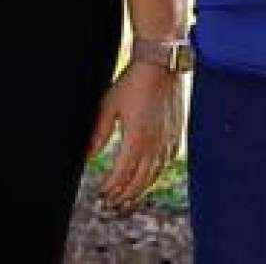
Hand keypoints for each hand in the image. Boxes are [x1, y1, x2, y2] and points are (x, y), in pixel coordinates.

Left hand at [90, 53, 183, 203]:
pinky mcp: (177, 133)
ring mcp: (168, 139)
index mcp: (137, 138)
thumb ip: (99, 133)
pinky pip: (168, 161)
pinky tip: (150, 176)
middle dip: (125, 194)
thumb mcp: (108, 105)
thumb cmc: (132, 82)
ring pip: (155, 174)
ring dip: (141, 188)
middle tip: (112, 203)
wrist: (161, 64)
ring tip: (128, 196)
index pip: (122, 173)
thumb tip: (88, 155)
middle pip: (140, 179)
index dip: (111, 186)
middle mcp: (155, 143)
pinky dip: (157, 173)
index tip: (101, 193)